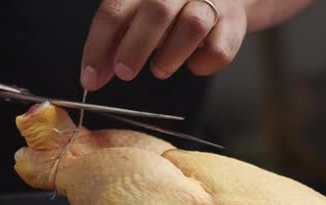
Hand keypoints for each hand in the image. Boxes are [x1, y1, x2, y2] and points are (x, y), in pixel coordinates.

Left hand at [80, 0, 247, 90]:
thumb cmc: (173, 7)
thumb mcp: (140, 10)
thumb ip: (118, 37)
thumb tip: (96, 72)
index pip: (115, 9)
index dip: (99, 45)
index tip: (91, 76)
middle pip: (156, 10)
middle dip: (135, 47)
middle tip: (124, 72)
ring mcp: (210, 0)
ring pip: (193, 24)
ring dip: (171, 54)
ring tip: (159, 70)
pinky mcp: (234, 21)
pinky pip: (220, 47)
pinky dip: (203, 64)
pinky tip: (193, 64)